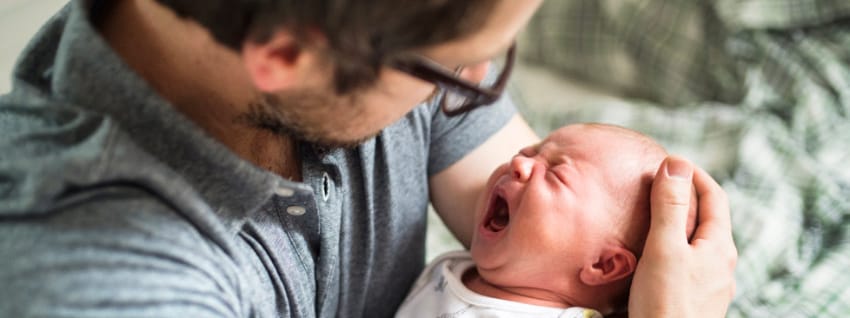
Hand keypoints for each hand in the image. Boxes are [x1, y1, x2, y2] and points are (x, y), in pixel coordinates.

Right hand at [628, 156, 736, 317]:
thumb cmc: (665, 303)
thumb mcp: (665, 248)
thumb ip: (670, 206)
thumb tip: (676, 164)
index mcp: (720, 247)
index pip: (715, 196)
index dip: (693, 174)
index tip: (669, 162)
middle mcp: (720, 265)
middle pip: (706, 219)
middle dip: (683, 196)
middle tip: (655, 183)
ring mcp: (708, 285)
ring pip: (695, 243)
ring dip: (675, 223)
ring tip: (649, 214)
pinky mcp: (692, 300)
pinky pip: (685, 263)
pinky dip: (669, 247)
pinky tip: (650, 254)